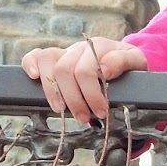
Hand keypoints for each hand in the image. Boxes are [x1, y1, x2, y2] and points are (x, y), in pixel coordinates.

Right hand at [21, 36, 147, 122]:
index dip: (91, 94)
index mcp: (98, 47)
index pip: (86, 71)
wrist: (126, 57)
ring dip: (53, 91)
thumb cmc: (130, 63)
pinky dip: (30, 64)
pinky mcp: (54, 59)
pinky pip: (36, 55)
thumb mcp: (136, 61)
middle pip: (64, 71)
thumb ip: (123, 61)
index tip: (101, 112)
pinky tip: (34, 78)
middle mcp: (78, 48)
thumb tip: (103, 69)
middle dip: (74, 99)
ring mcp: (65, 52)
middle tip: (85, 118)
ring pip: (48, 64)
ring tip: (62, 111)